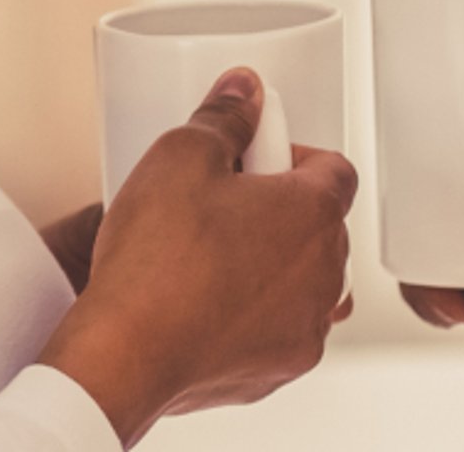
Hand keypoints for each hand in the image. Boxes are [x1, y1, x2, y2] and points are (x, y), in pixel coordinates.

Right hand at [39, 68, 358, 441]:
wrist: (127, 354)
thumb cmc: (156, 261)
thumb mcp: (180, 156)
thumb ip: (223, 118)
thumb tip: (243, 93)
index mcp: (314, 213)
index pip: (336, 168)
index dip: (292, 154)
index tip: (253, 156)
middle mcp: (324, 273)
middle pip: (320, 225)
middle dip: (279, 209)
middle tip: (221, 203)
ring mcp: (305, 327)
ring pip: (302, 281)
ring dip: (269, 265)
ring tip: (207, 257)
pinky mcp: (279, 369)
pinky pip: (279, 329)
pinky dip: (252, 315)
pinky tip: (203, 304)